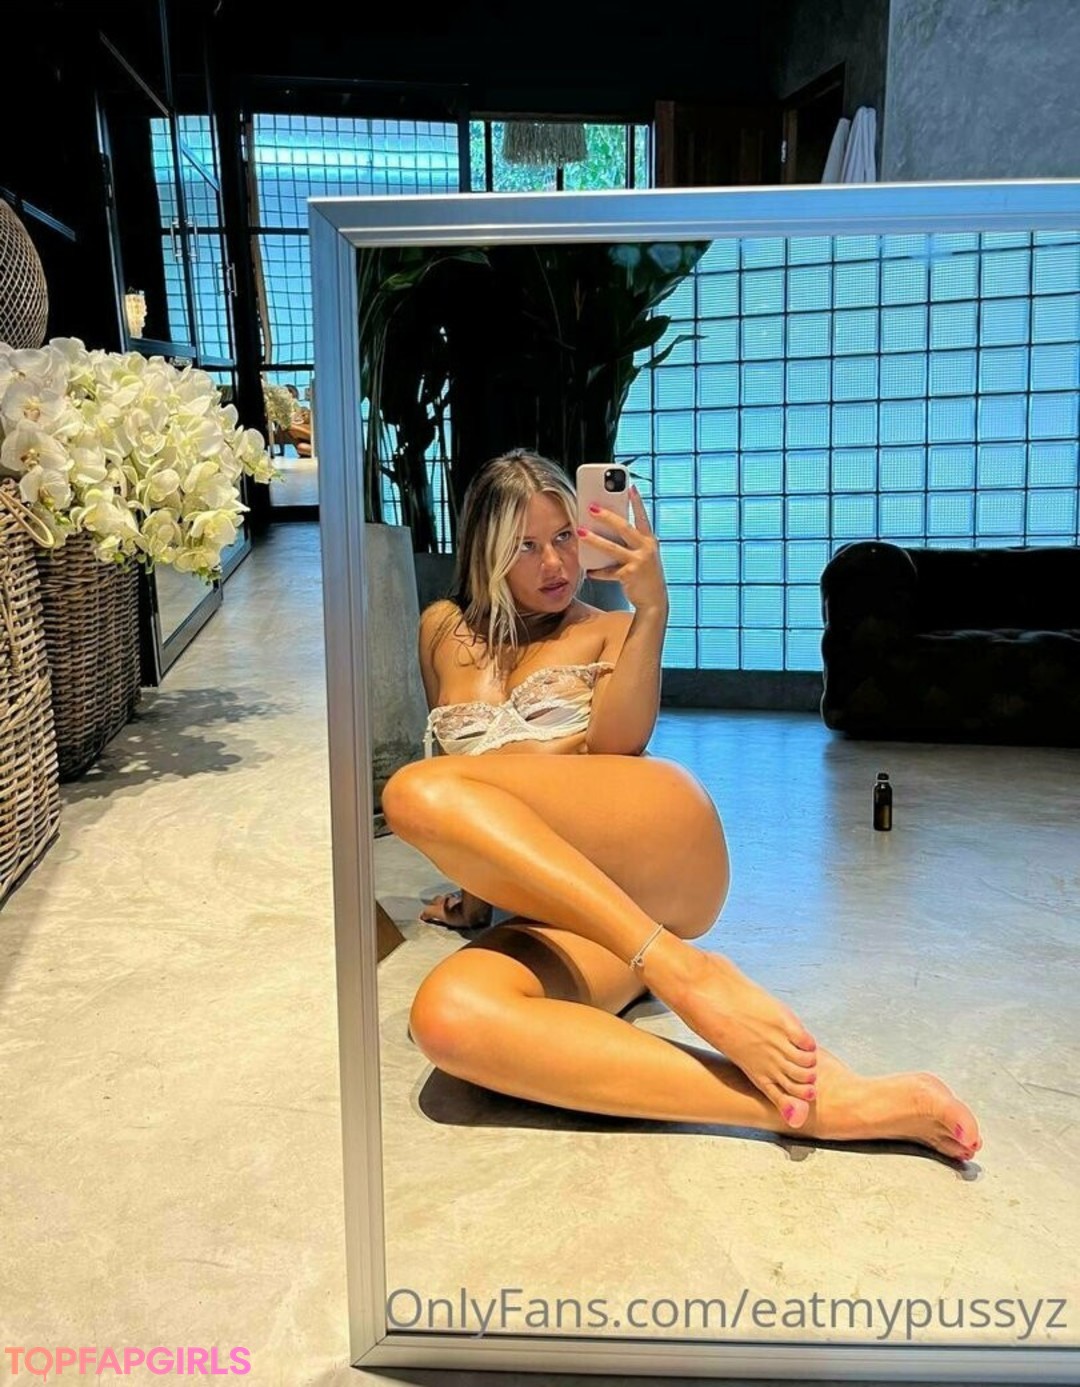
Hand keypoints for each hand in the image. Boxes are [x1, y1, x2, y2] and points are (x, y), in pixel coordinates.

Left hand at [577, 485, 667, 614]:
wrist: (655, 601)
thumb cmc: (646, 575)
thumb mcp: (644, 555)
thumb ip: (631, 543)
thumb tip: (608, 531)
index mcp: (649, 540)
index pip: (643, 517)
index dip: (637, 502)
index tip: (630, 487)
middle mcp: (646, 548)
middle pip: (624, 527)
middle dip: (606, 516)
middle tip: (591, 507)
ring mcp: (639, 561)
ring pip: (612, 548)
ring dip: (594, 540)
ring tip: (581, 532)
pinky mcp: (630, 574)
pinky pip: (609, 571)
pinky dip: (598, 572)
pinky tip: (589, 571)